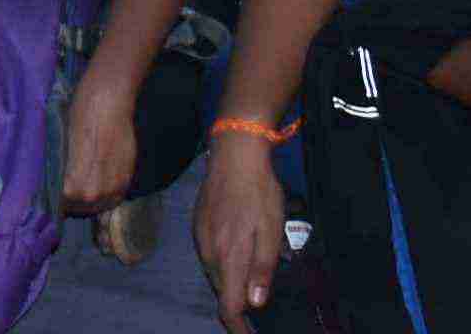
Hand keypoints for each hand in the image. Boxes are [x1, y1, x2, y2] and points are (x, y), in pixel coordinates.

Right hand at [197, 131, 291, 314]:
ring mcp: (201, 238)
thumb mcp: (272, 231)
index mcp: (229, 257)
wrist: (234, 154)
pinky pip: (210, 256)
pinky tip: (240, 249)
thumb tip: (255, 303)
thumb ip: (263, 269)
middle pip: (221, 292)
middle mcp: (209, 252)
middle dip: (237, 304)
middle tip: (259, 303)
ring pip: (215, 274)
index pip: (228, 306)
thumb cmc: (259, 192)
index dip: (238, 328)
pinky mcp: (198, 226)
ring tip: (252, 275)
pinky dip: (224, 263)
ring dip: (231, 281)